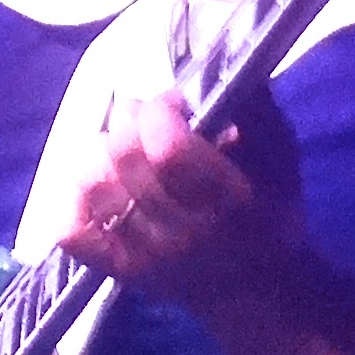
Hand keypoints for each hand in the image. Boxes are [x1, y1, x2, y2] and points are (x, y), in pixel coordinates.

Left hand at [57, 80, 298, 324]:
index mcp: (226, 200)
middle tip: (143, 118)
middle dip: (129, 121)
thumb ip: (256, 111)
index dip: (160, 112)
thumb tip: (223, 60)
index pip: (168, 148)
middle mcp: (181, 230)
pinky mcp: (121, 271)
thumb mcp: (281, 158)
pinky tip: (94, 184)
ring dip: (101, 153)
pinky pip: (73, 233)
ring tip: (122, 149)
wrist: (260, 294)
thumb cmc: (273, 214)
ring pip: (95, 188)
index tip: (173, 103)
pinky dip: (72, 201)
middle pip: (125, 159)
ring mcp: (146, 253)